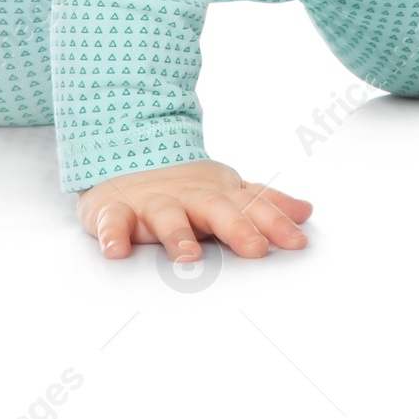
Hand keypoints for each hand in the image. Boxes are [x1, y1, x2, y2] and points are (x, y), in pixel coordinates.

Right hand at [76, 158, 312, 260]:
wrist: (125, 161)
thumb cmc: (185, 189)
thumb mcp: (227, 192)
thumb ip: (263, 204)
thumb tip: (306, 212)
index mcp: (218, 195)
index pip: (251, 208)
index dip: (275, 223)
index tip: (298, 242)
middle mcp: (189, 197)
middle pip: (215, 209)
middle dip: (236, 227)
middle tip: (255, 249)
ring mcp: (153, 202)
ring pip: (166, 215)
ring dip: (177, 234)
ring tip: (188, 257)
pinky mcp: (116, 210)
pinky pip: (112, 222)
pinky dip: (113, 234)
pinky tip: (117, 251)